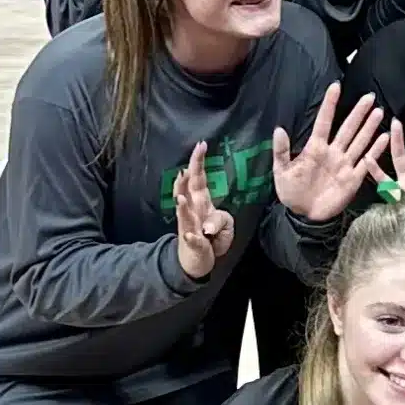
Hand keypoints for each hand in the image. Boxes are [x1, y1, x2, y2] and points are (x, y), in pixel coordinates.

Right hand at [172, 143, 235, 280]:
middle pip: (189, 188)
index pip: (198, 179)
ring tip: (181, 196)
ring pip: (185, 214)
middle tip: (193, 154)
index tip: (201, 145)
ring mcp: (190, 227)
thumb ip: (219, 219)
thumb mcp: (223, 225)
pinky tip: (193, 234)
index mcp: (200, 203)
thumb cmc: (210, 238)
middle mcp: (192, 211)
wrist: (196, 260)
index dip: (199, 162)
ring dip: (183, 205)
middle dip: (191, 171)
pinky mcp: (193, 243)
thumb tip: (207, 225)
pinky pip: (193, 239)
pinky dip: (193, 237)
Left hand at [271, 84, 390, 219]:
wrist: (304, 215)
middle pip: (348, 128)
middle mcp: (333, 153)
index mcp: (315, 148)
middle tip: (369, 96)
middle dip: (358, 112)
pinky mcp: (353, 179)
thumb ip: (281, 150)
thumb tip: (278, 129)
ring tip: (379, 112)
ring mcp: (345, 165)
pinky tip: (384, 138)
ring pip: (359, 141)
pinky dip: (376, 150)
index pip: (324, 121)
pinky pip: (366, 162)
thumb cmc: (291, 192)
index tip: (336, 86)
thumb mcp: (281, 171)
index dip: (330, 104)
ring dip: (369, 127)